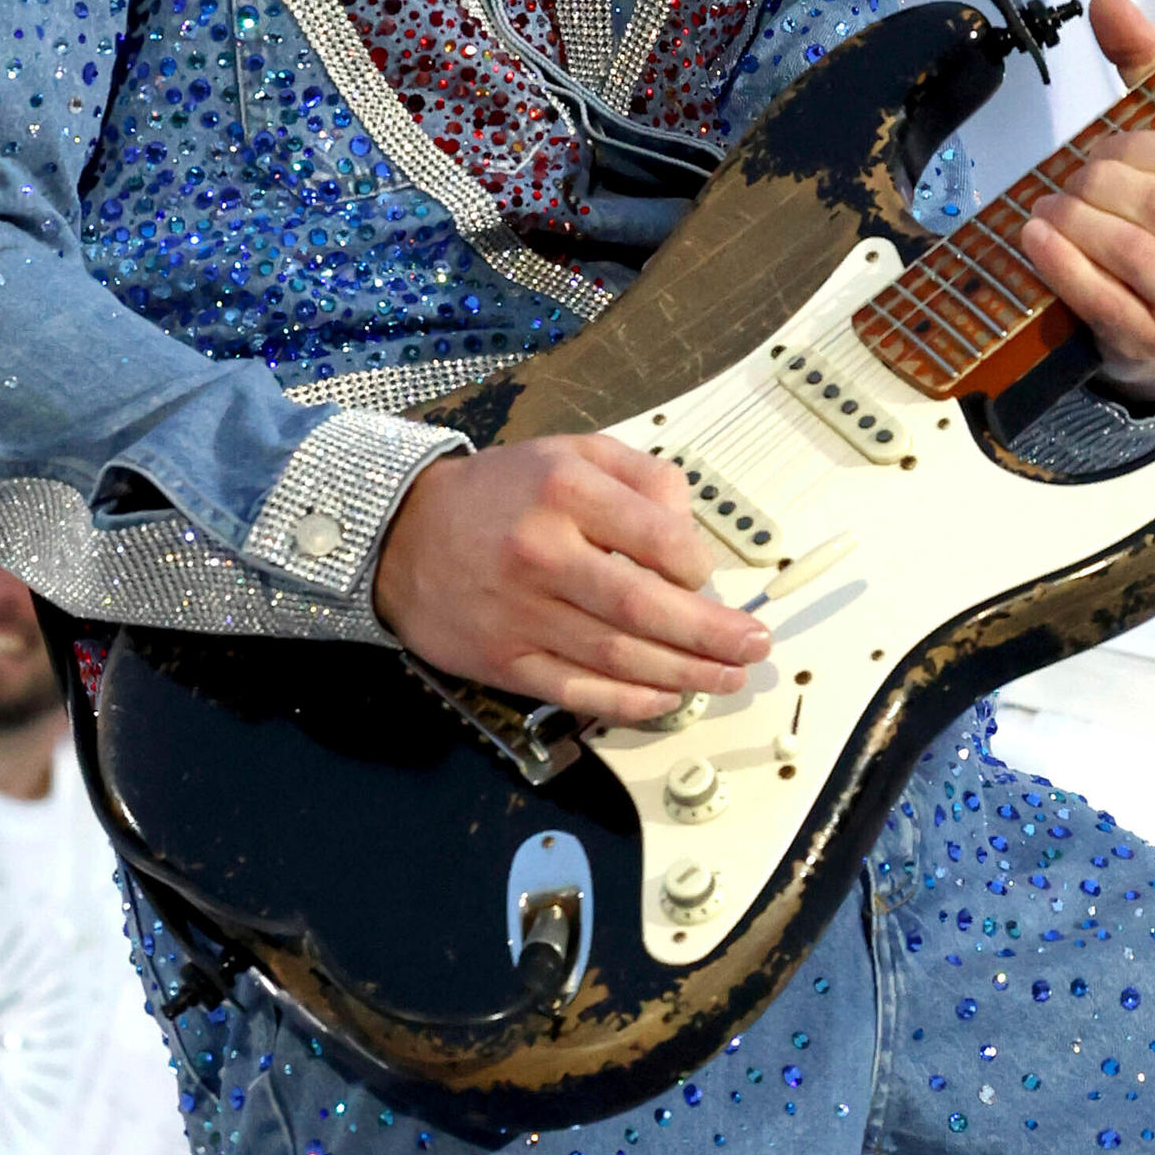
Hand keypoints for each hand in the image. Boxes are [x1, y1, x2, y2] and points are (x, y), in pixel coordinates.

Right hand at [374, 432, 770, 723]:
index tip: (709, 577)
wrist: (402, 536)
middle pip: (643, 606)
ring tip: (726, 676)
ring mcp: (520, 613)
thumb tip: (690, 531)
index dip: (698, 565)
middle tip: (753, 645)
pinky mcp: (505, 660)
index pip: (656, 537)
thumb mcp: (570, 452)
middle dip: (710, 633)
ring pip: (617, 655)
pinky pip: (578, 692)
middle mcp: (540, 553)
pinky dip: (629, 702)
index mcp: (562, 491)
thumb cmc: (499, 496)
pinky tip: (666, 698)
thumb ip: (640, 477)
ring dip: (684, 674)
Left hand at [1011, 0, 1154, 396]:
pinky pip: (1102, 296)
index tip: (1107, 147)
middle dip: (1102, 184)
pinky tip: (1035, 236)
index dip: (1137, 145)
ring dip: (1076, 221)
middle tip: (1074, 181)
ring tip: (1049, 207)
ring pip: (1132, 251)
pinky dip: (1060, 261)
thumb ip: (1146, 61)